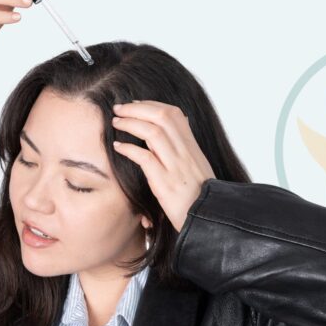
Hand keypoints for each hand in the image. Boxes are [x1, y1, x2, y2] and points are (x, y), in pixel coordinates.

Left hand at [111, 100, 215, 232]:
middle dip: (137, 108)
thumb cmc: (200, 199)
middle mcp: (186, 153)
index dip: (152, 105)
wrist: (209, 221)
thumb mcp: (197, 170)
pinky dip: (129, 149)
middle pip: (162, 117)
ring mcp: (176, 167)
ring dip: (130, 123)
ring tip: (116, 122)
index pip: (174, 114)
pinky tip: (118, 147)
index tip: (135, 104)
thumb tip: (174, 133)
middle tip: (119, 108)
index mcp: (193, 148)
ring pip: (153, 133)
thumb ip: (185, 152)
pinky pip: (145, 158)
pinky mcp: (165, 184)